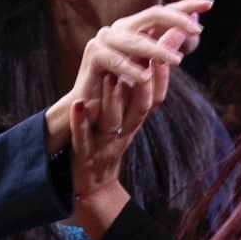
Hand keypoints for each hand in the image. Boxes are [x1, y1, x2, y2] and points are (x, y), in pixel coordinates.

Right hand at [44, 0, 209, 153]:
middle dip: (178, 18)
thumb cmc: (124, 94)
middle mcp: (122, 28)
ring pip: (136, 39)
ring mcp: (106, 38)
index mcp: (137, 29)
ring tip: (176, 62)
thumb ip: (166, 51)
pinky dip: (130, 69)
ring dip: (157, 51)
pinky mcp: (93, 54)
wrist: (95, 114)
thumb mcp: (152, 73)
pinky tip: (143, 77)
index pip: (165, 13)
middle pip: (153, 14)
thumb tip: (185, 30)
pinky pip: (115, 59)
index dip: (186, 6)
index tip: (209, 4)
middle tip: (197, 30)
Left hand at [69, 69, 164, 238]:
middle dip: (144, 84)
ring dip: (113, 100)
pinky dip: (80, 122)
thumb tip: (154, 60)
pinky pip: (82, 137)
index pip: (155, 100)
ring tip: (111, 76)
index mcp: (135, 123)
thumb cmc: (111, 144)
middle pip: (140, 110)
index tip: (163, 53)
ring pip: (112, 121)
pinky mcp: (83, 154)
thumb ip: (139, 91)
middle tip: (146, 58)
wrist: (94, 186)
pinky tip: (77, 104)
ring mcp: (105, 144)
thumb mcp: (129, 119)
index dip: (161, 78)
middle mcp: (124, 133)